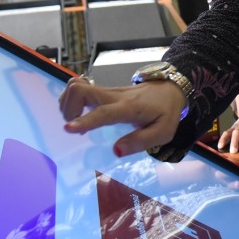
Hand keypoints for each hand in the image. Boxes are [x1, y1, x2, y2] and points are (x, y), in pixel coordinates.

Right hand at [58, 76, 185, 156]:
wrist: (170, 90)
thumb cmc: (166, 113)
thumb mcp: (163, 132)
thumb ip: (140, 142)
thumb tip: (116, 151)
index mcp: (129, 108)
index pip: (104, 112)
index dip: (85, 120)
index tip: (68, 128)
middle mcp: (114, 96)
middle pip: (81, 90)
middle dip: (68, 109)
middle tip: (73, 127)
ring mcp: (107, 91)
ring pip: (77, 87)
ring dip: (67, 104)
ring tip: (76, 122)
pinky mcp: (103, 91)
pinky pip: (80, 88)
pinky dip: (71, 99)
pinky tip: (78, 113)